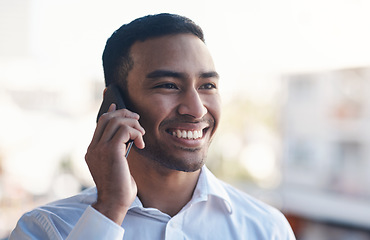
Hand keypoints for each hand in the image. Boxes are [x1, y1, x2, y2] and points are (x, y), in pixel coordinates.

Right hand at [85, 104, 144, 224]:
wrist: (114, 202)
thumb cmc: (119, 187)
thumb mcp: (117, 165)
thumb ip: (118, 149)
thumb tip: (126, 135)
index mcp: (92, 150)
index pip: (99, 123)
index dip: (110, 111)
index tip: (116, 104)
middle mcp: (93, 147)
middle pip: (107, 118)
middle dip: (124, 114)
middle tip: (137, 120)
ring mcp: (99, 148)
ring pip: (116, 121)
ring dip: (133, 124)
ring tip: (142, 135)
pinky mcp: (111, 150)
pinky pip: (124, 130)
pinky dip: (136, 133)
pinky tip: (141, 144)